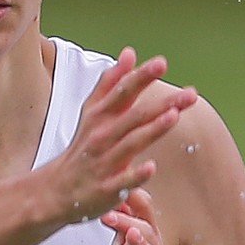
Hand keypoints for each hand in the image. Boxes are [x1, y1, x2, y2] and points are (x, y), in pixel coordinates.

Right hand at [51, 49, 196, 223]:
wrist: (56, 191)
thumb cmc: (82, 147)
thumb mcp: (92, 112)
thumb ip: (111, 82)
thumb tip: (130, 53)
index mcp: (100, 116)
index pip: (123, 91)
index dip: (142, 77)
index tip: (161, 63)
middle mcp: (102, 136)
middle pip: (134, 116)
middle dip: (162, 104)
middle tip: (189, 95)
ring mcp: (104, 162)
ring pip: (131, 144)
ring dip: (152, 130)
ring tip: (174, 116)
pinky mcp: (106, 189)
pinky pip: (123, 182)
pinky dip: (136, 175)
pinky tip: (151, 167)